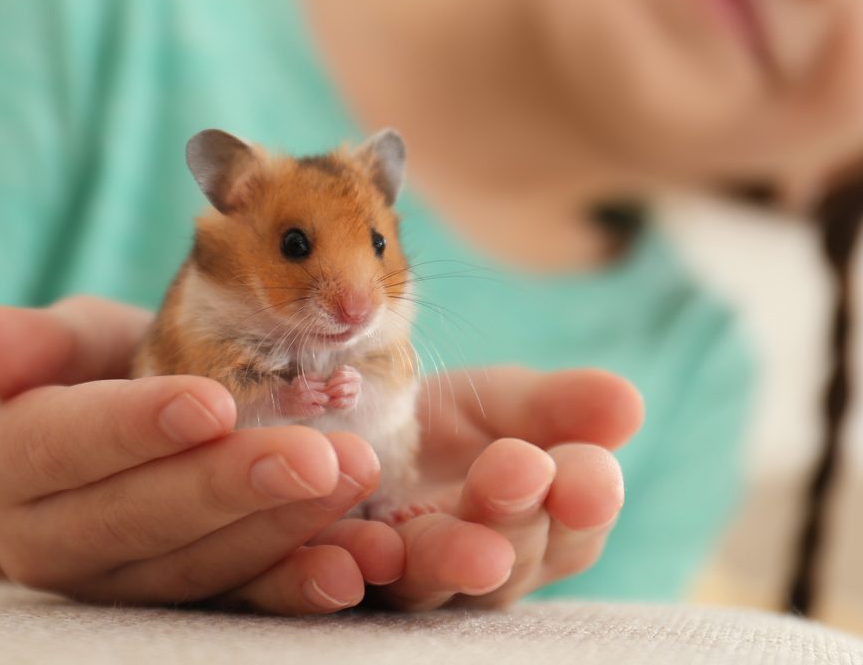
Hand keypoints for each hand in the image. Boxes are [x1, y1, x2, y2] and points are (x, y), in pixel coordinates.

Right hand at [0, 296, 403, 612]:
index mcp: (5, 462)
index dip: (136, 427)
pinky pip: (235, 604)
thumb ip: (35, 342)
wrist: (129, 433)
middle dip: (231, 485)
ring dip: (281, 529)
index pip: (64, 445)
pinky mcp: (176, 609)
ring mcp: (114, 586)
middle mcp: (47, 540)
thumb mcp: (75, 342)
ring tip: (354, 480)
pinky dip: (295, 586)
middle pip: (140, 515)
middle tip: (316, 453)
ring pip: (195, 566)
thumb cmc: (103, 371)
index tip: (212, 402)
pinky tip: (352, 565)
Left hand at [309, 365, 642, 609]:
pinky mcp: (345, 568)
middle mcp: (481, 560)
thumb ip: (562, 406)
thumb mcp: (508, 400)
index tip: (584, 470)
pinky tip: (363, 547)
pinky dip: (355, 566)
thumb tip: (629, 402)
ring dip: (445, 558)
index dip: (585, 497)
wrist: (358, 415)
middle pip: (510, 555)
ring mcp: (411, 572)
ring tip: (458, 541)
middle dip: (516, 514)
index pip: (577, 522)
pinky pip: (350, 576)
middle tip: (519, 469)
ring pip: (431, 576)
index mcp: (538, 520)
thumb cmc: (453, 419)